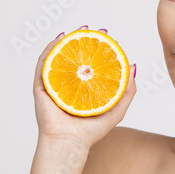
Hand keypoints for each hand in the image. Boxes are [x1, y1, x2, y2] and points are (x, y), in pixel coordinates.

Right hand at [32, 26, 136, 149]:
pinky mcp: (41, 87)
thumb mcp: (117, 109)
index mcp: (85, 89)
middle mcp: (70, 85)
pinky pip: (44, 64)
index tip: (110, 39)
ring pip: (61, 57)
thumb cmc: (91, 131)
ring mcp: (55, 84)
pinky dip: (50, 49)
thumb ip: (127, 91)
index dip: (100, 50)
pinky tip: (60, 38)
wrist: (70, 143)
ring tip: (81, 29)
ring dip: (69, 40)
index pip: (92, 65)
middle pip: (76, 57)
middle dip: (86, 41)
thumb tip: (132, 66)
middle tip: (97, 30)